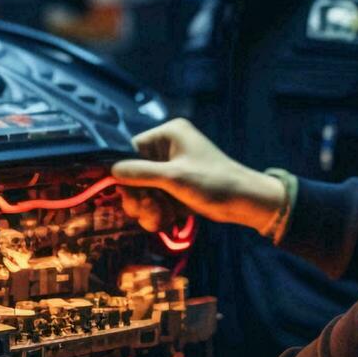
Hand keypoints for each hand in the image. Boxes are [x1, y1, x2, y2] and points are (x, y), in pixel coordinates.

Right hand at [112, 119, 286, 236]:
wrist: (246, 203)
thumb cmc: (214, 183)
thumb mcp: (175, 178)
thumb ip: (141, 173)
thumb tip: (111, 171)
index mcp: (169, 135)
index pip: (130, 150)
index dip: (124, 174)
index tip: (124, 194)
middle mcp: (167, 149)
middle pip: (133, 173)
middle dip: (138, 196)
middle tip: (148, 211)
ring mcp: (171, 170)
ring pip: (141, 190)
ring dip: (147, 208)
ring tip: (160, 219)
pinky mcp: (175, 188)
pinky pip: (154, 200)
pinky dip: (157, 212)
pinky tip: (167, 221)